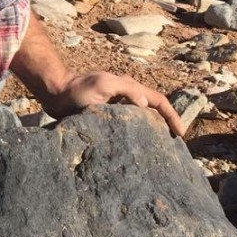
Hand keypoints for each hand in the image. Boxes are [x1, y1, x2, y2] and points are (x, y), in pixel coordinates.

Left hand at [41, 71, 185, 137]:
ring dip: (152, 132)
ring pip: (141, 120)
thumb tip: (146, 104)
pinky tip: (135, 150)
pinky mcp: (107, 117)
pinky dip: (136, 136)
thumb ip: (125, 90)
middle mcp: (126, 96)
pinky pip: (127, 126)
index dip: (172, 116)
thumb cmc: (78, 89)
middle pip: (153, 111)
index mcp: (129, 87)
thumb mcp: (102, 85)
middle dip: (166, 125)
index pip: (158, 101)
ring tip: (157, 151)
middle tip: (173, 146)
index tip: (180, 134)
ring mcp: (117, 107)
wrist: (56, 94)